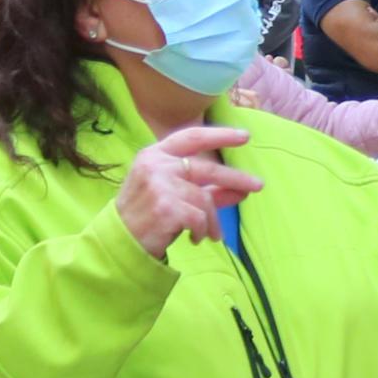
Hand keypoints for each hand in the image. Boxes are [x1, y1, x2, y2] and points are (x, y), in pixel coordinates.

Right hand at [117, 124, 264, 257]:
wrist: (119, 242)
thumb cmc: (147, 214)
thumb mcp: (174, 194)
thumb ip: (207, 190)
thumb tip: (244, 189)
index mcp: (155, 154)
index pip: (192, 137)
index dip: (220, 135)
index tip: (245, 136)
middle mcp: (156, 165)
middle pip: (206, 168)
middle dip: (235, 177)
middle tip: (258, 185)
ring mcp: (159, 185)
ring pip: (203, 198)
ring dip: (212, 220)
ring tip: (211, 234)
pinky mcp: (165, 207)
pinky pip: (198, 217)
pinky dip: (202, 230)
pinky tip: (195, 238)